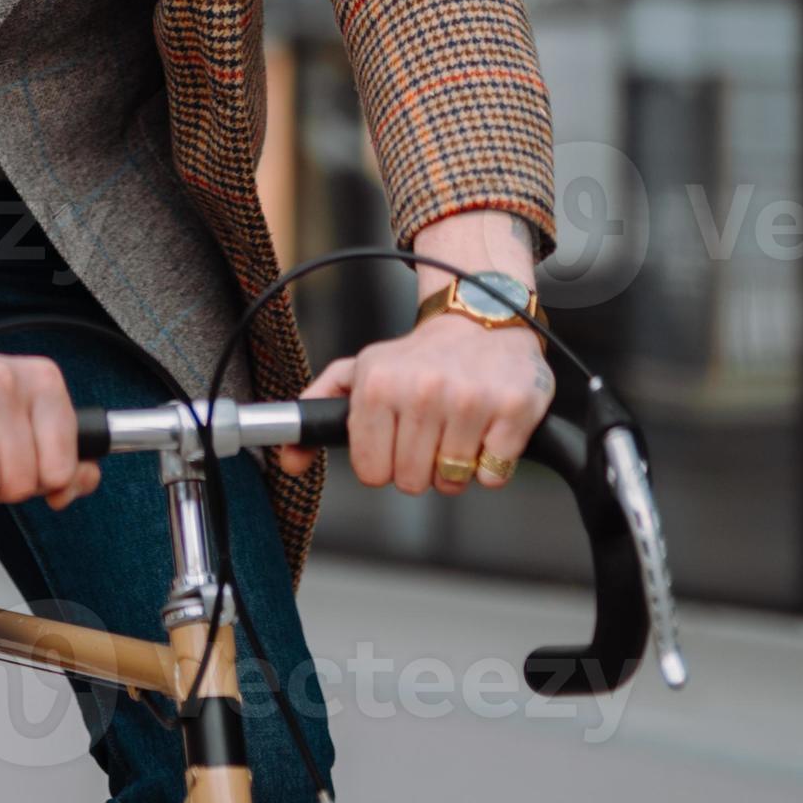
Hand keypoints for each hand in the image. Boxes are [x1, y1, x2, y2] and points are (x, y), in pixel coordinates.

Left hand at [277, 210, 552, 492]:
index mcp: (378, 384)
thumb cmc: (417, 356)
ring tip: (456, 427)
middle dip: (419, 466)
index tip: (393, 440)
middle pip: (411, 482)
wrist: (481, 319)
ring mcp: (471, 401)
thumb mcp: (357, 370)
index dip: (382, 463)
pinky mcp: (514, 411)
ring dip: (455, 465)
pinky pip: (492, 476)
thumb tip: (288, 460)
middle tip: (429, 431)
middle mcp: (423, 390)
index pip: (371, 472)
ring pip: (452, 482)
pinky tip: (485, 430)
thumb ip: (315, 411)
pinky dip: (491, 464)